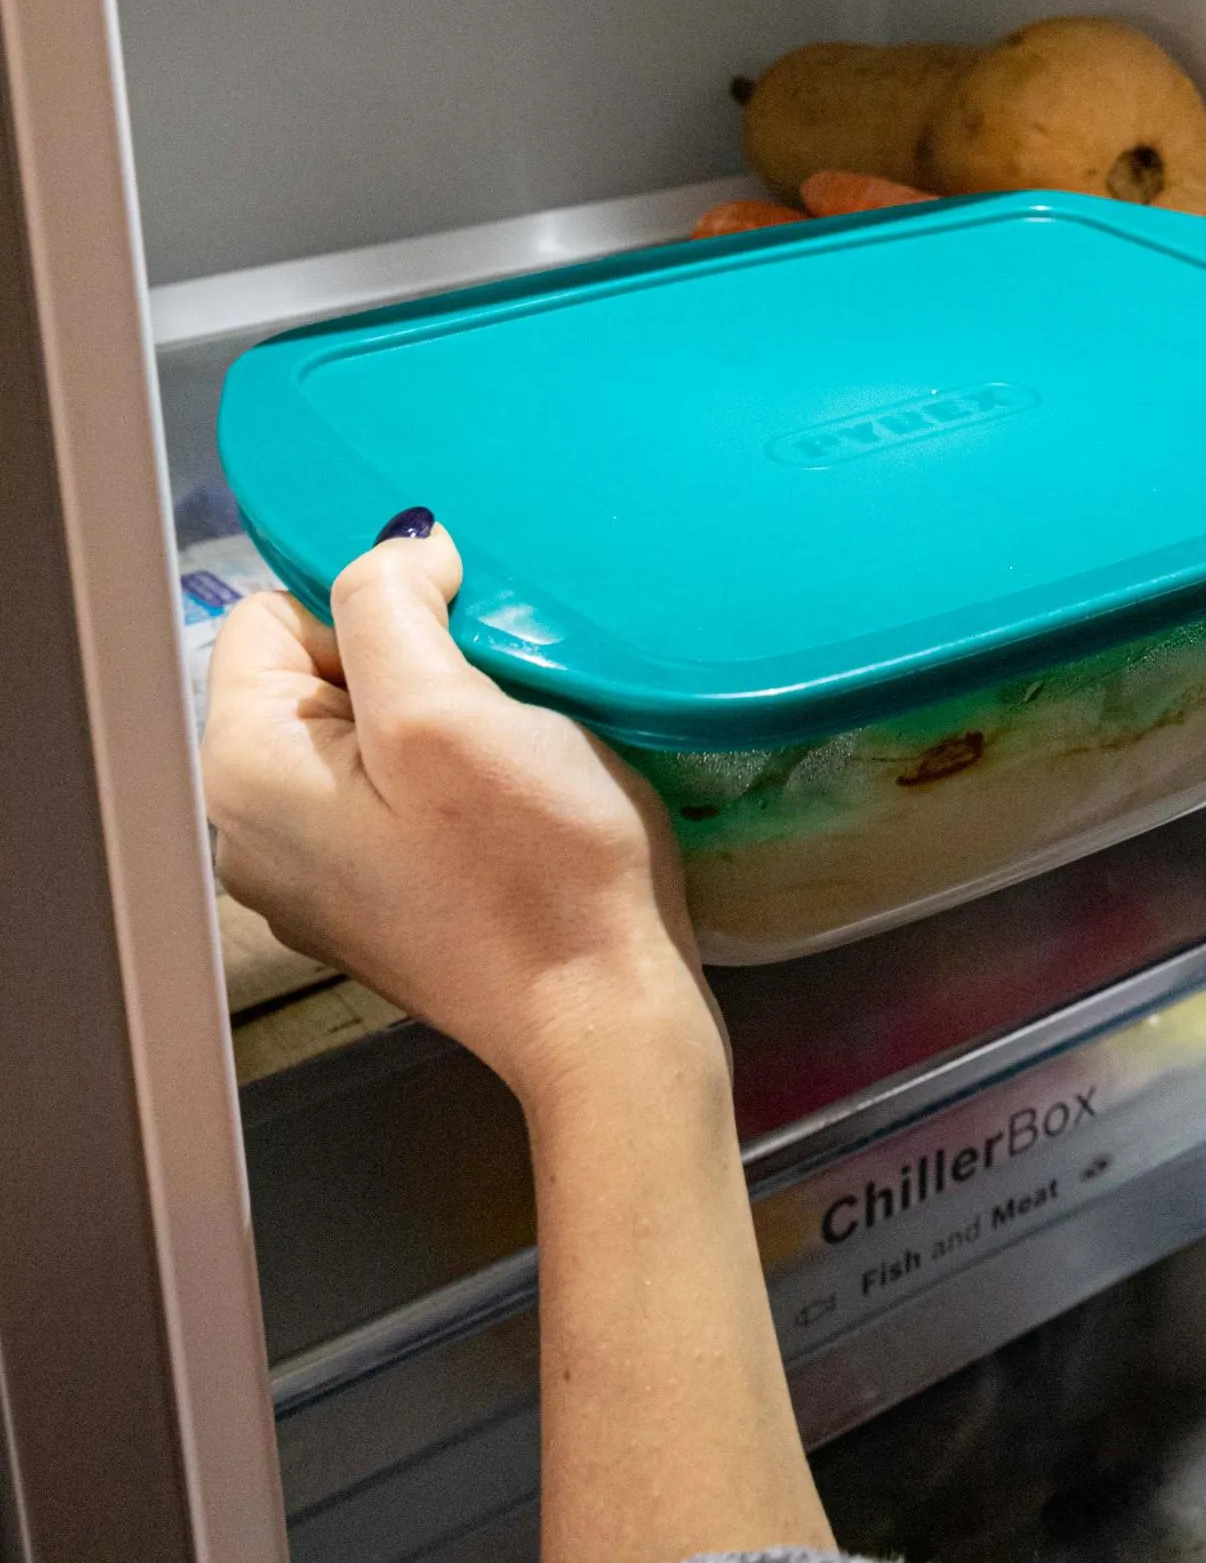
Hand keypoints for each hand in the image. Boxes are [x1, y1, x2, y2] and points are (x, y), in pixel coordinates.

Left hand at [203, 520, 717, 1110]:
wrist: (605, 1014)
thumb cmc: (534, 871)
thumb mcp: (448, 711)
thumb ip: (389, 607)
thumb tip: (397, 548)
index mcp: (244, 775)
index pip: (273, 612)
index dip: (375, 608)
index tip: (459, 652)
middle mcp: (254, 831)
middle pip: (319, 671)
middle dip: (411, 665)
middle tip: (492, 711)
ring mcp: (316, 874)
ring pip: (369, 729)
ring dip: (441, 719)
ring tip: (507, 757)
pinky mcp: (380, 899)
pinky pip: (399, 791)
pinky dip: (454, 776)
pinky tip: (507, 804)